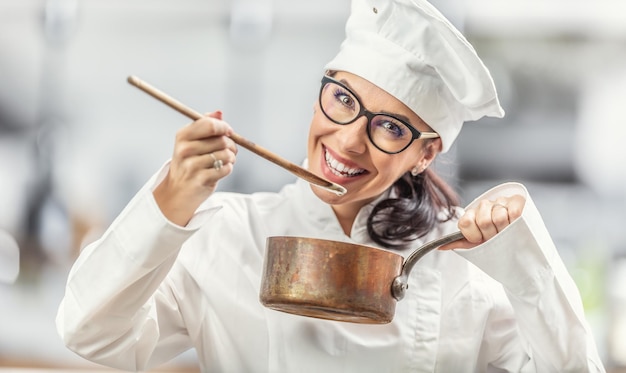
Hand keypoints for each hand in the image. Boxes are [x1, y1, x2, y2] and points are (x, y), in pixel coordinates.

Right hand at [154, 111, 236, 225]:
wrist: (177, 192)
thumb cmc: (189, 164)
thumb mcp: (192, 142)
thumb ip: (206, 126)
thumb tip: (219, 113)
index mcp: (182, 136)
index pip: (209, 124)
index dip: (224, 127)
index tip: (229, 132)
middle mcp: (184, 149)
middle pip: (222, 140)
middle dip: (231, 145)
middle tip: (230, 150)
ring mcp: (191, 165)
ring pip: (225, 154)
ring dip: (231, 158)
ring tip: (226, 161)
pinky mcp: (200, 179)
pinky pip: (225, 168)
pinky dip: (228, 169)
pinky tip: (221, 170)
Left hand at [439, 195, 525, 249]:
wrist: (517, 234)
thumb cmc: (494, 239)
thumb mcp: (476, 243)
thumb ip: (459, 243)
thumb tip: (439, 246)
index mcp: (471, 214)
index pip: (466, 222)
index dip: (474, 235)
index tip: (480, 240)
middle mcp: (484, 205)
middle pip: (484, 222)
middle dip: (491, 235)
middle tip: (496, 237)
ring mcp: (500, 201)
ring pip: (499, 218)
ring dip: (505, 231)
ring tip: (506, 232)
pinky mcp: (517, 201)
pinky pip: (514, 213)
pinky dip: (516, 223)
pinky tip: (515, 224)